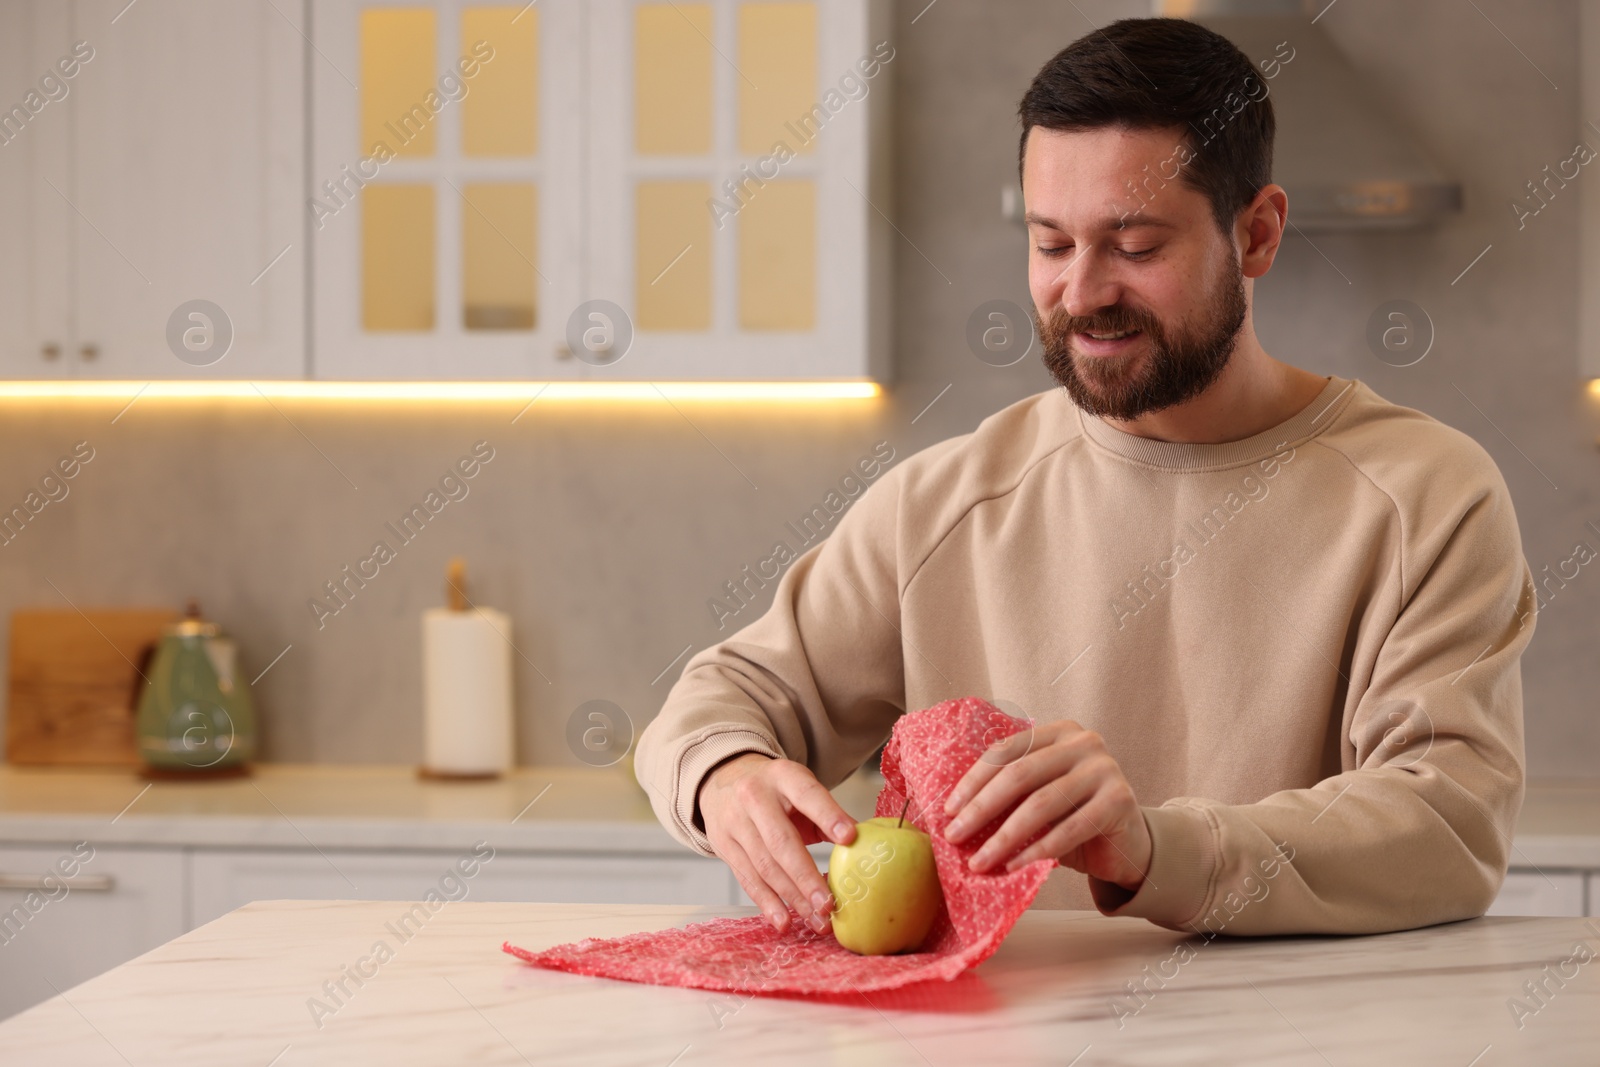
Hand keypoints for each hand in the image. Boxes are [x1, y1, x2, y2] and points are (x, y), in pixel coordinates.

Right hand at [697, 753, 857, 933]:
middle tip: (829, 903)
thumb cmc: (775, 791)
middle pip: (781, 841)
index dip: (828, 816)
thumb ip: (828, 813)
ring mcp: (734, 822)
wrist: (724, 778)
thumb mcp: (800, 788)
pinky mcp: (723, 846)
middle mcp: (754, 797)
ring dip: (792, 898)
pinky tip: (785, 920)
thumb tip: (863, 841)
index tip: (849, 838)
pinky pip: (748, 879)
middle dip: (806, 876)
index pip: (808, 795)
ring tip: (816, 919)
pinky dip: (768, 903)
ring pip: (765, 866)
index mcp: (783, 776)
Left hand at [941, 719, 1151, 889]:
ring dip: (1004, 837)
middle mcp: (1083, 743)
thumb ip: (1012, 794)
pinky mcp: (1119, 801)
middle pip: (1019, 775)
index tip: (949, 810)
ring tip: (980, 861)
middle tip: (955, 836)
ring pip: (1041, 804)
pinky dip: (1037, 852)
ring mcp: (1104, 769)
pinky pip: (1069, 830)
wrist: (1128, 843)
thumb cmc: (1074, 818)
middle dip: (981, 808)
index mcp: (1058, 732)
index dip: (974, 780)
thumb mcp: (1041, 797)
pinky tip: (1014, 866)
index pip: (1006, 750)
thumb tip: (956, 814)